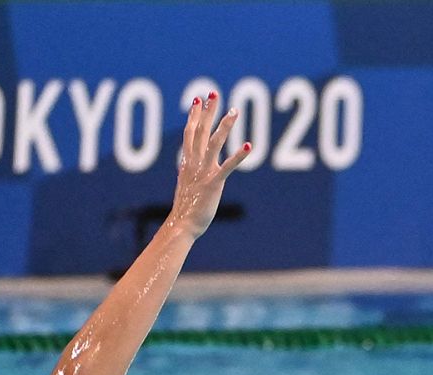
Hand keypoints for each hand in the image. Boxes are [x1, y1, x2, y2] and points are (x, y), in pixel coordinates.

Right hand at [165, 93, 251, 238]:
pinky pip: (228, 166)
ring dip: (224, 125)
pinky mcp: (214, 183)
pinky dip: (239, 155)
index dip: (195, 115)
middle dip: (208, 111)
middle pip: (200, 130)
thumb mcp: (187, 183)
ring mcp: (204, 171)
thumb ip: (189, 171)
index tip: (199, 100)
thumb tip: (188, 164)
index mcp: (187, 162)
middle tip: (214, 93)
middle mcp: (194, 163)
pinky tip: (249, 145)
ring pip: (214, 142)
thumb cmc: (186, 207)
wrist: (183, 224)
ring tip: (234, 110)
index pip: (190, 132)